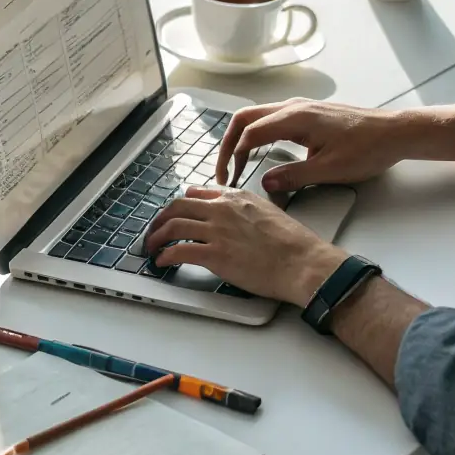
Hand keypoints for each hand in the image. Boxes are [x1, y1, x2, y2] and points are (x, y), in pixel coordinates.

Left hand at [144, 186, 346, 305]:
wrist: (302, 262)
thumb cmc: (293, 243)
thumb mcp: (270, 211)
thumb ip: (248, 209)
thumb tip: (239, 214)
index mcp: (237, 197)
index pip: (198, 192)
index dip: (181, 203)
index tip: (175, 213)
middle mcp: (222, 209)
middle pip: (178, 206)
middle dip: (161, 218)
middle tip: (155, 230)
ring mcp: (217, 231)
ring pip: (173, 226)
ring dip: (157, 237)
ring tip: (151, 247)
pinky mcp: (215, 255)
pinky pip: (179, 251)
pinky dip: (165, 255)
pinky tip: (162, 261)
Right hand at [216, 99, 408, 192]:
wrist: (394, 132)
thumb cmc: (367, 148)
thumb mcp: (329, 170)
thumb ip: (293, 177)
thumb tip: (264, 184)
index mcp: (295, 118)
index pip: (249, 133)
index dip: (232, 156)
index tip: (228, 179)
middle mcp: (294, 107)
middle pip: (246, 118)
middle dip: (228, 143)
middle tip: (223, 170)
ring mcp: (301, 107)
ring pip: (258, 116)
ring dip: (242, 137)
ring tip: (236, 163)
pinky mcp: (308, 113)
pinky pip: (272, 119)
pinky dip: (257, 134)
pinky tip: (260, 153)